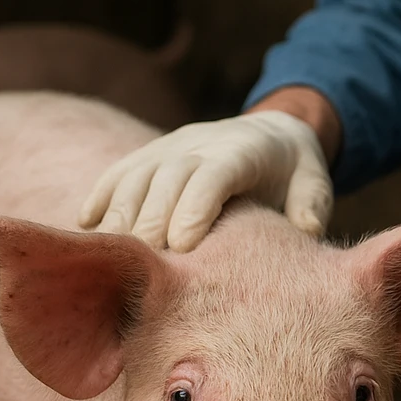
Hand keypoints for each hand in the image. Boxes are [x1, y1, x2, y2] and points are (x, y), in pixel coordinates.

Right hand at [78, 111, 332, 250]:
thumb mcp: (314, 185)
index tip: (183, 246)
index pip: (212, 175)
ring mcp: (168, 147)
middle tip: (145, 266)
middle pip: (166, 177)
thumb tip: (306, 230)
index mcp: (243, 150)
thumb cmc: (294, 174)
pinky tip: (86, 230)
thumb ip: (311, 207)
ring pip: (135, 175)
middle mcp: (199, 143)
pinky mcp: (147, 156)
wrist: (271, 134)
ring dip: (122, 216)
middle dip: (153, 221)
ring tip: (113, 259)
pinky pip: (116, 174)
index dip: (195, 207)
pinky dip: (100, 199)